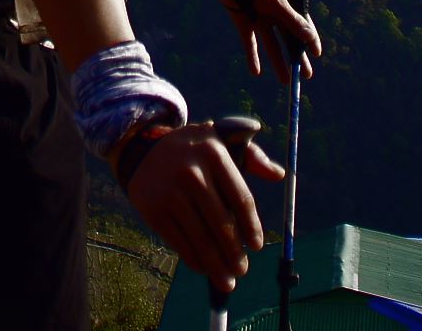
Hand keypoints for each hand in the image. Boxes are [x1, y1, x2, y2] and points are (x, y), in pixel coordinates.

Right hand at [123, 121, 283, 291]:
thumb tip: (278, 175)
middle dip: (235, 253)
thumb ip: (252, 156)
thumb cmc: (194, 150)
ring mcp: (171, 193)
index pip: (241, 198)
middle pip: (221, 224)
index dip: (251, 226)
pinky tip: (204, 268)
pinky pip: (180, 242)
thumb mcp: (221, 140)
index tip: (256, 247)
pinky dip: (194, 260)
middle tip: (242, 270)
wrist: (143, 149)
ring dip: (217, 265)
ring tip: (227, 281)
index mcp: (214, 154)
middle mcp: (192, 173)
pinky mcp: (154, 211)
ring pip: (201, 239)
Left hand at [215, 0, 323, 84]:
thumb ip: (293, 21)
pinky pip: (251, 43)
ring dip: (278, 63)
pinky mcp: (245, 23)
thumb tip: (310, 38)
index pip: (303, 25)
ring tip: (286, 81)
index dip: (310, 40)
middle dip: (297, 58)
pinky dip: (253, 57)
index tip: (316, 54)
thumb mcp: (278, 4)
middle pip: (289, 40)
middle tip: (305, 76)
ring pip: (272, 45)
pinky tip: (256, 72)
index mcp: (288, 4)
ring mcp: (260, 18)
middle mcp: (275, 13)